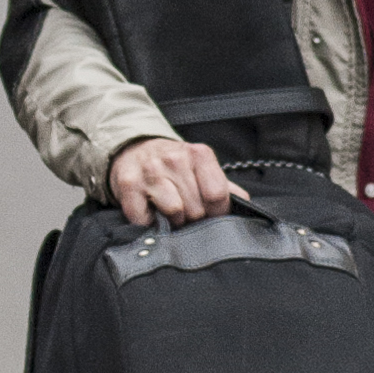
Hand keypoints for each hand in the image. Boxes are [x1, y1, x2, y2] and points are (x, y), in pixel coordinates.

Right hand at [108, 137, 245, 226]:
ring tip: (169, 212)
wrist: (134, 150)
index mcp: (199, 154)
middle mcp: (174, 158)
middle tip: (187, 213)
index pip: (217, 195)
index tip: (211, 216)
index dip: (217, 213)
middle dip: (194, 218)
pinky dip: (148, 222)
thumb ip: (224, 187)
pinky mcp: (128, 184)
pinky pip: (145, 218)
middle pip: (197, 208)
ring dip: (173, 220)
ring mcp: (150, 170)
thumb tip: (244, 205)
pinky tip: (150, 211)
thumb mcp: (201, 168)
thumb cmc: (173, 166)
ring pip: (174, 211)